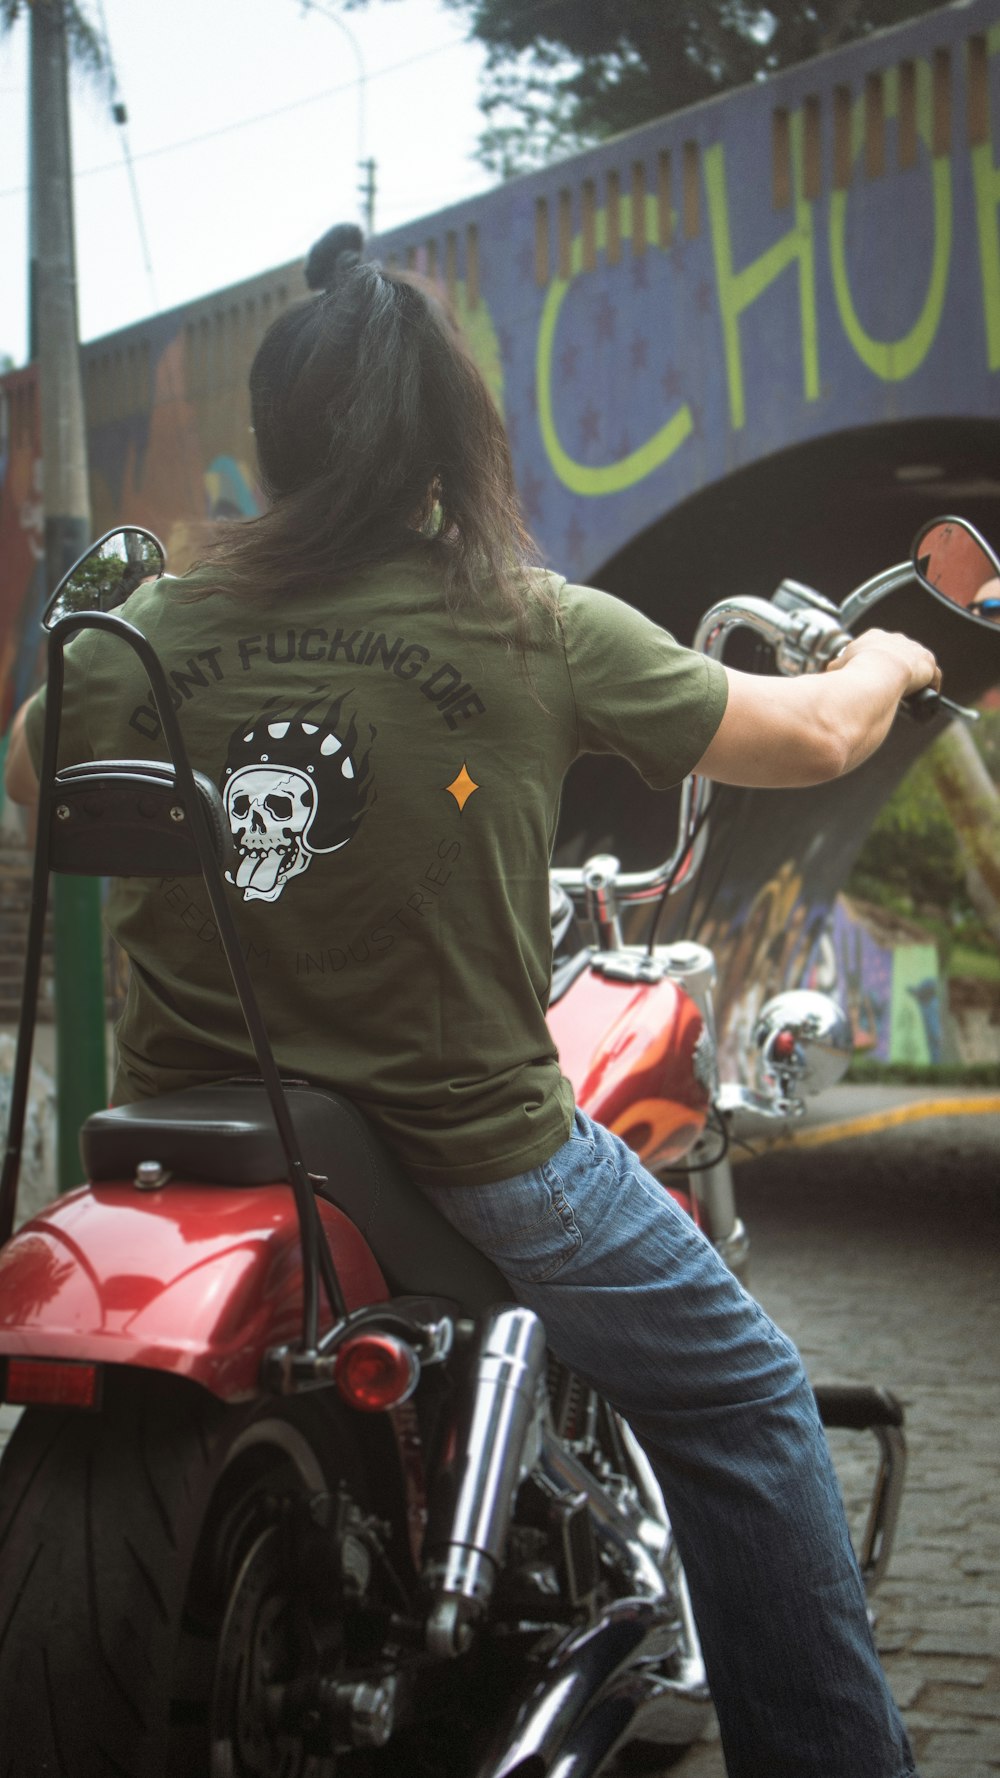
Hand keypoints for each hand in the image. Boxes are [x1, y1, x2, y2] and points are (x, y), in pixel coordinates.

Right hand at [826, 628, 941, 697]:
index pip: (877, 648)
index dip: (876, 663)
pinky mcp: (927, 662)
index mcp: (873, 637)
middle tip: (891, 686)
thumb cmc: (856, 671)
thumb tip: (830, 675)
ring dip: (914, 677)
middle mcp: (895, 639)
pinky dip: (928, 687)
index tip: (875, 675)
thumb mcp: (837, 668)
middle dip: (895, 669)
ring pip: (916, 663)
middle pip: (898, 653)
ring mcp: (913, 649)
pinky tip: (924, 699)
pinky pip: (931, 676)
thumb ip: (837, 669)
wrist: (877, 673)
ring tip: (909, 693)